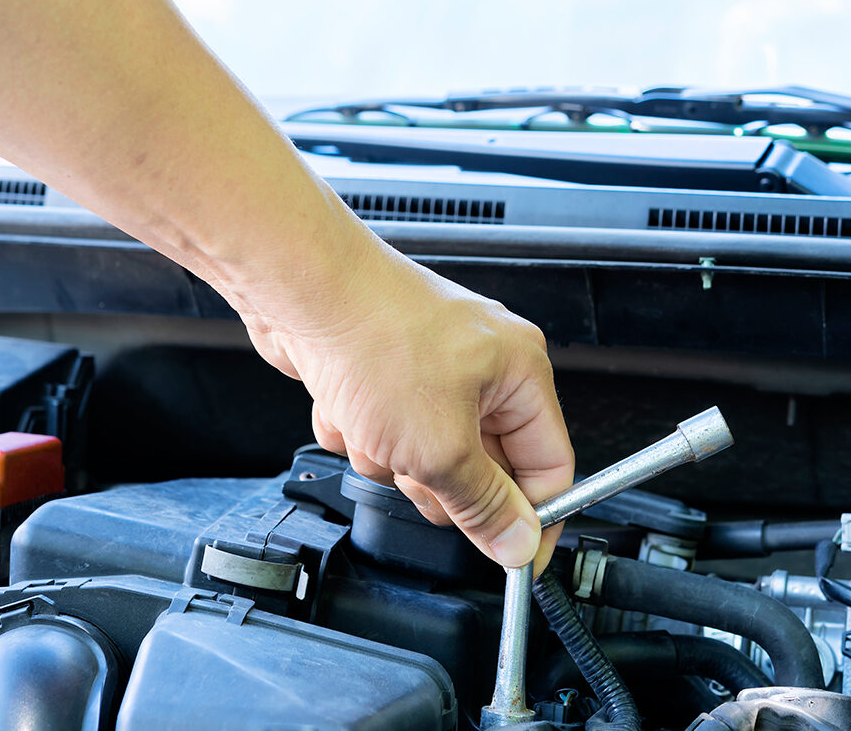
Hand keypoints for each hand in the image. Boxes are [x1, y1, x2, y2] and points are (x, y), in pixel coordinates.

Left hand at [244, 238, 573, 571]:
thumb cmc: (373, 338)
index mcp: (519, 372)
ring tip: (371, 426)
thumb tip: (518, 542)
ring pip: (421, 456)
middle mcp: (480, 365)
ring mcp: (426, 368)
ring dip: (388, 457)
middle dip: (436, 479)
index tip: (514, 558)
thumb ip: (483, 505)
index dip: (534, 518)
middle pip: (480, 467)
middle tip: (418, 469)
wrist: (301, 293)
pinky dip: (357, 431)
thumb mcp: (441, 449)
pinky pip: (379, 434)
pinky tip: (343, 406)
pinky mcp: (381, 373)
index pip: (549, 465)